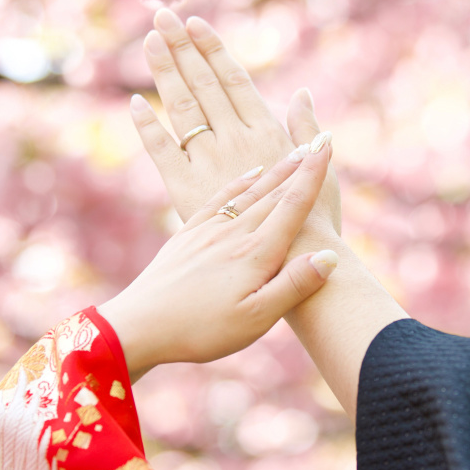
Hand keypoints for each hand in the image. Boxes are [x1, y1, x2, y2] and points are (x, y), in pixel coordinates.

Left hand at [98, 142, 337, 377]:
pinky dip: (238, 183)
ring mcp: (208, 231)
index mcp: (256, 253)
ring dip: (274, 171)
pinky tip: (247, 177)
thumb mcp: (256, 319)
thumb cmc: (201, 330)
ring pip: (248, 192)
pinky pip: (219, 199)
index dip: (313, 175)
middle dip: (299, 166)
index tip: (327, 144)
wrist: (138, 326)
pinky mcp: (188, 235)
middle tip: (317, 139)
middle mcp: (233, 234)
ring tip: (292, 152)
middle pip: (273, 192)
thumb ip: (294, 286)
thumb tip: (330, 255)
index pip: (293, 206)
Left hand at [131, 8, 340, 233]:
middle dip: (184, 49)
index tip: (197, 25)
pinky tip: (135, 102)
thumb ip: (310, 141)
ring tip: (151, 39)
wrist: (286, 267)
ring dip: (166, 72)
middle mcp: (234, 144)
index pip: (237, 83)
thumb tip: (306, 102)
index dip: (215, 52)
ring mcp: (207, 166)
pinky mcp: (184, 191)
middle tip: (164, 16)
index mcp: (267, 138)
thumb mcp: (322, 183)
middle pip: (205, 87)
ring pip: (182, 109)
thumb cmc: (312, 230)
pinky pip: (162, 151)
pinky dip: (148, 126)